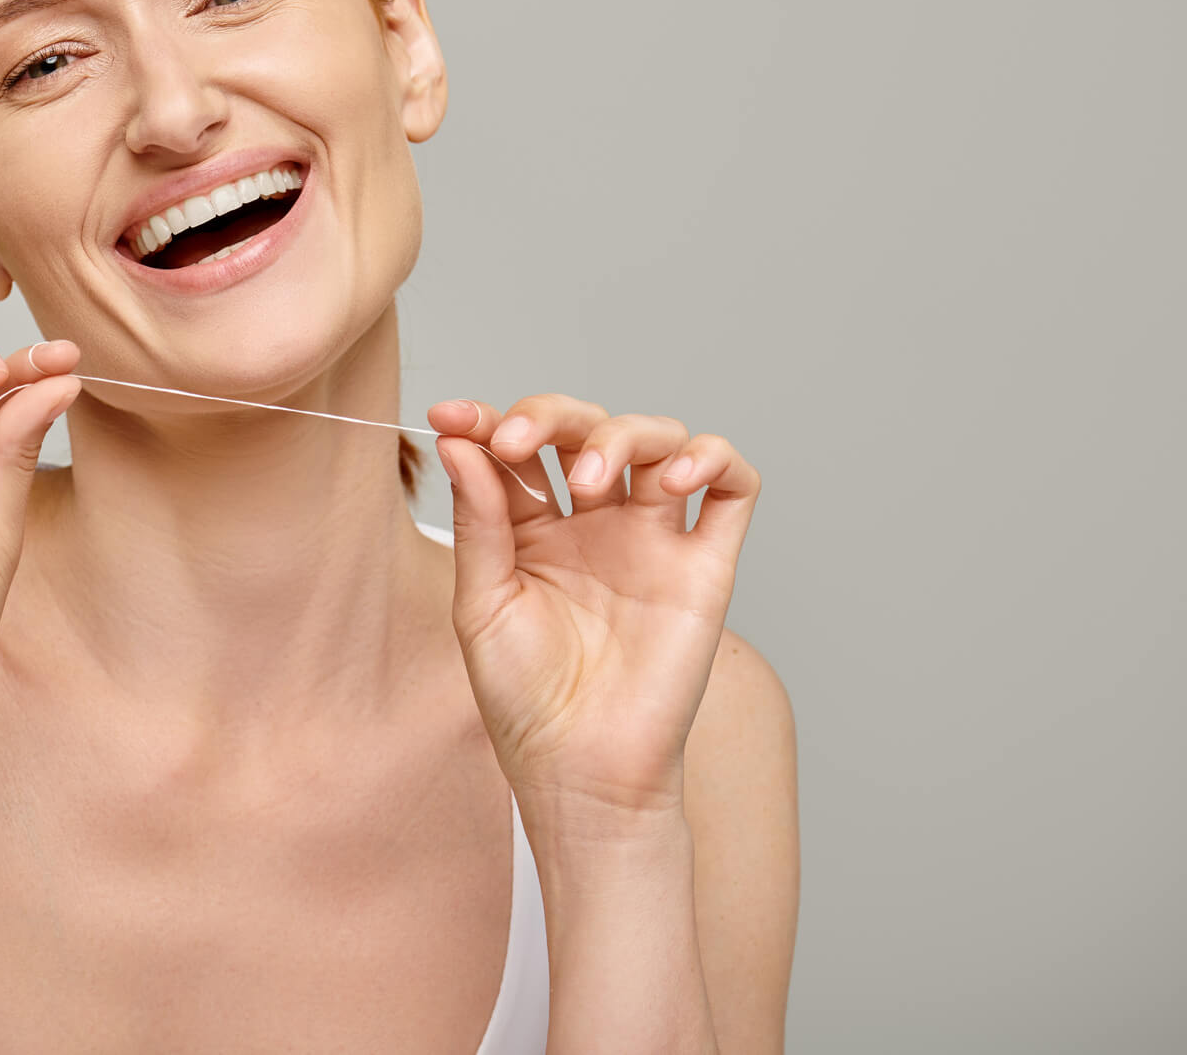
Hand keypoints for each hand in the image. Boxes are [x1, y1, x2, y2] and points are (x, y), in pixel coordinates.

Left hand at [427, 395, 760, 818]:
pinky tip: (675, 478)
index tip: (452, 418)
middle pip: (587, 428)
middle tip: (518, 442)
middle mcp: (595, 524)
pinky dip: (714, 458)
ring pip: (659, 440)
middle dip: (550, 416)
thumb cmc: (525, 700)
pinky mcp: (706, 565)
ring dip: (624, 434)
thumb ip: (479, 519)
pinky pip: (733, 487)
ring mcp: (653, 539)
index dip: (487, 420)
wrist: (582, 770)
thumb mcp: (482, 602)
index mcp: (533, 530)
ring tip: (590, 481)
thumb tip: (462, 441)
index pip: (519, 449)